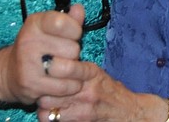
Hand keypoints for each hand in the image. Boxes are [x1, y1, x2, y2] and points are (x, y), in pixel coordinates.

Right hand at [0, 6, 89, 104]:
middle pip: (72, 49)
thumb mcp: (49, 29)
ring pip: (70, 69)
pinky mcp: (32, 85)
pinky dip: (72, 86)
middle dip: (75, 53)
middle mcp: (29, 41)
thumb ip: (68, 19)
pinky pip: (66, 87)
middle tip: (67, 55)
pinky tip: (67, 82)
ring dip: (77, 72)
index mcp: (35, 23)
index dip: (75, 30)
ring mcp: (28, 64)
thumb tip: (79, 8)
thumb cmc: (36, 47)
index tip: (73, 34)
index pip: (62, 23)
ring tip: (71, 70)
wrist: (8, 73)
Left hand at [37, 62, 161, 121]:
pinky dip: (48, 116)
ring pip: (47, 105)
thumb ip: (78, 65)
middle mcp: (86, 89)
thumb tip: (56, 54)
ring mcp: (83, 107)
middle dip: (43, 86)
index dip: (49, 68)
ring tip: (45, 100)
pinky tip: (52, 111)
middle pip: (51, 86)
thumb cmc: (108, 91)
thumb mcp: (96, 73)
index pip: (62, 67)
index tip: (45, 68)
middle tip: (42, 86)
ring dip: (43, 103)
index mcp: (90, 72)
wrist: (126, 112)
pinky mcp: (80, 121)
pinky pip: (52, 119)